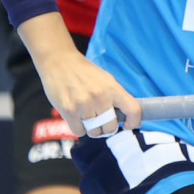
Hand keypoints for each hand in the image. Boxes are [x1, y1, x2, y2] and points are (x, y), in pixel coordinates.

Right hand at [19, 12, 139, 137]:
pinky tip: (77, 119)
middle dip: (107, 128)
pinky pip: (79, 131)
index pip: (133, 110)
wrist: (59, 62)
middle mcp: (100, 97)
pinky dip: (79, 129)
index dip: (134, 122)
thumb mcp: (106, 80)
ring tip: (88, 120)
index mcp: (113, 89)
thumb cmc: (84, 72)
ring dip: (92, 129)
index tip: (128, 125)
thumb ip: (116, 97)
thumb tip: (126, 117)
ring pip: (94, 132)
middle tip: (102, 122)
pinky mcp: (69, 111)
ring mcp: (84, 105)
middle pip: (110, 127)